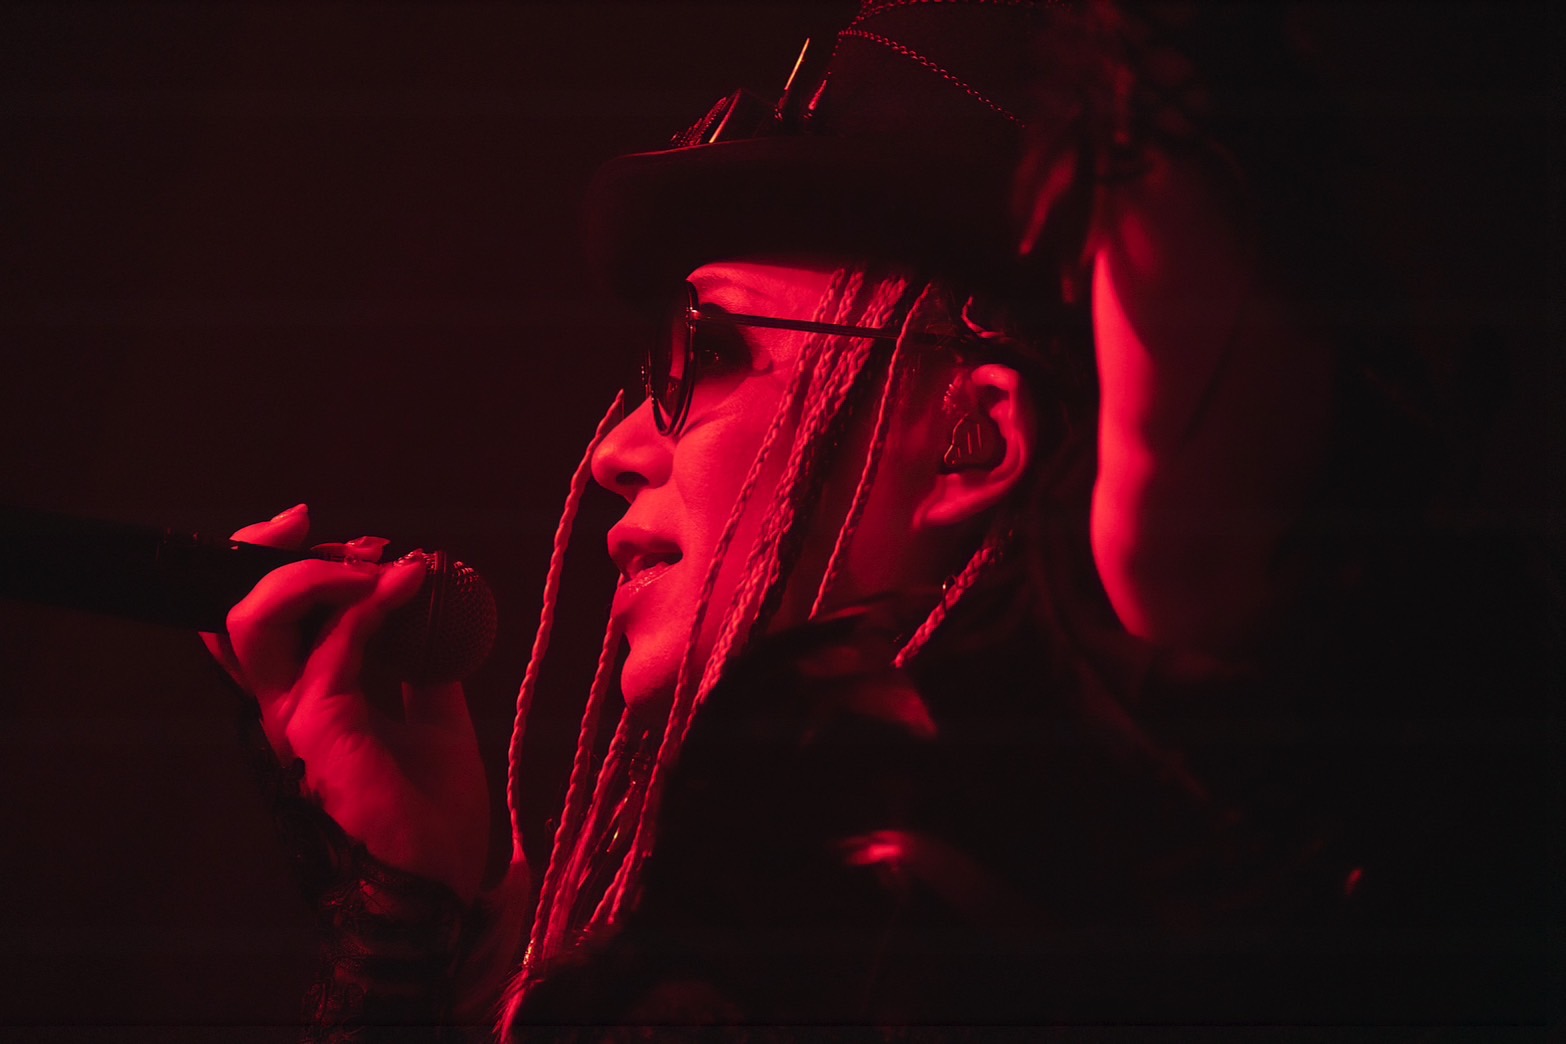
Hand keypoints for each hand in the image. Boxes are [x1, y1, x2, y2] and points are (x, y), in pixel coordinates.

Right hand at [204, 504, 488, 901]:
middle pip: (232, 610)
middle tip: (356, 546)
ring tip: (383, 568)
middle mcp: (284, 705)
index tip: (327, 532)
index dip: (270, 563)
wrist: (444, 873)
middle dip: (280, 554)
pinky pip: (333, 649)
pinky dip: (372, 605)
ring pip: (254, 622)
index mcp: (303, 697)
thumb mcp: (434, 714)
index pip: (253, 618)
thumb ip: (420, 663)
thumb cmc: (432, 807)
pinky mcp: (321, 734)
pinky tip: (411, 588)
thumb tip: (434, 613)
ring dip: (318, 575)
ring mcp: (295, 719)